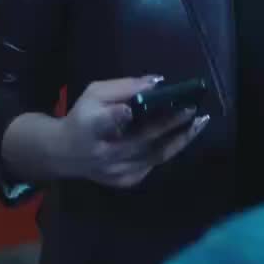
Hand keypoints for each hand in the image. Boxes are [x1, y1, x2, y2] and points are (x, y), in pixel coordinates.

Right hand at [51, 76, 208, 189]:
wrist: (63, 154)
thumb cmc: (82, 117)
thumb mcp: (94, 94)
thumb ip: (124, 87)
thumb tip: (157, 82)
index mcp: (90, 128)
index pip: (102, 123)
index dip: (116, 117)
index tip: (128, 109)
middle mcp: (103, 154)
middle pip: (141, 140)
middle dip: (169, 125)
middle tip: (192, 110)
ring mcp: (115, 171)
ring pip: (155, 156)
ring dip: (180, 139)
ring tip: (199, 124)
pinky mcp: (125, 181)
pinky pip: (154, 164)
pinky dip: (170, 149)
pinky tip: (183, 136)